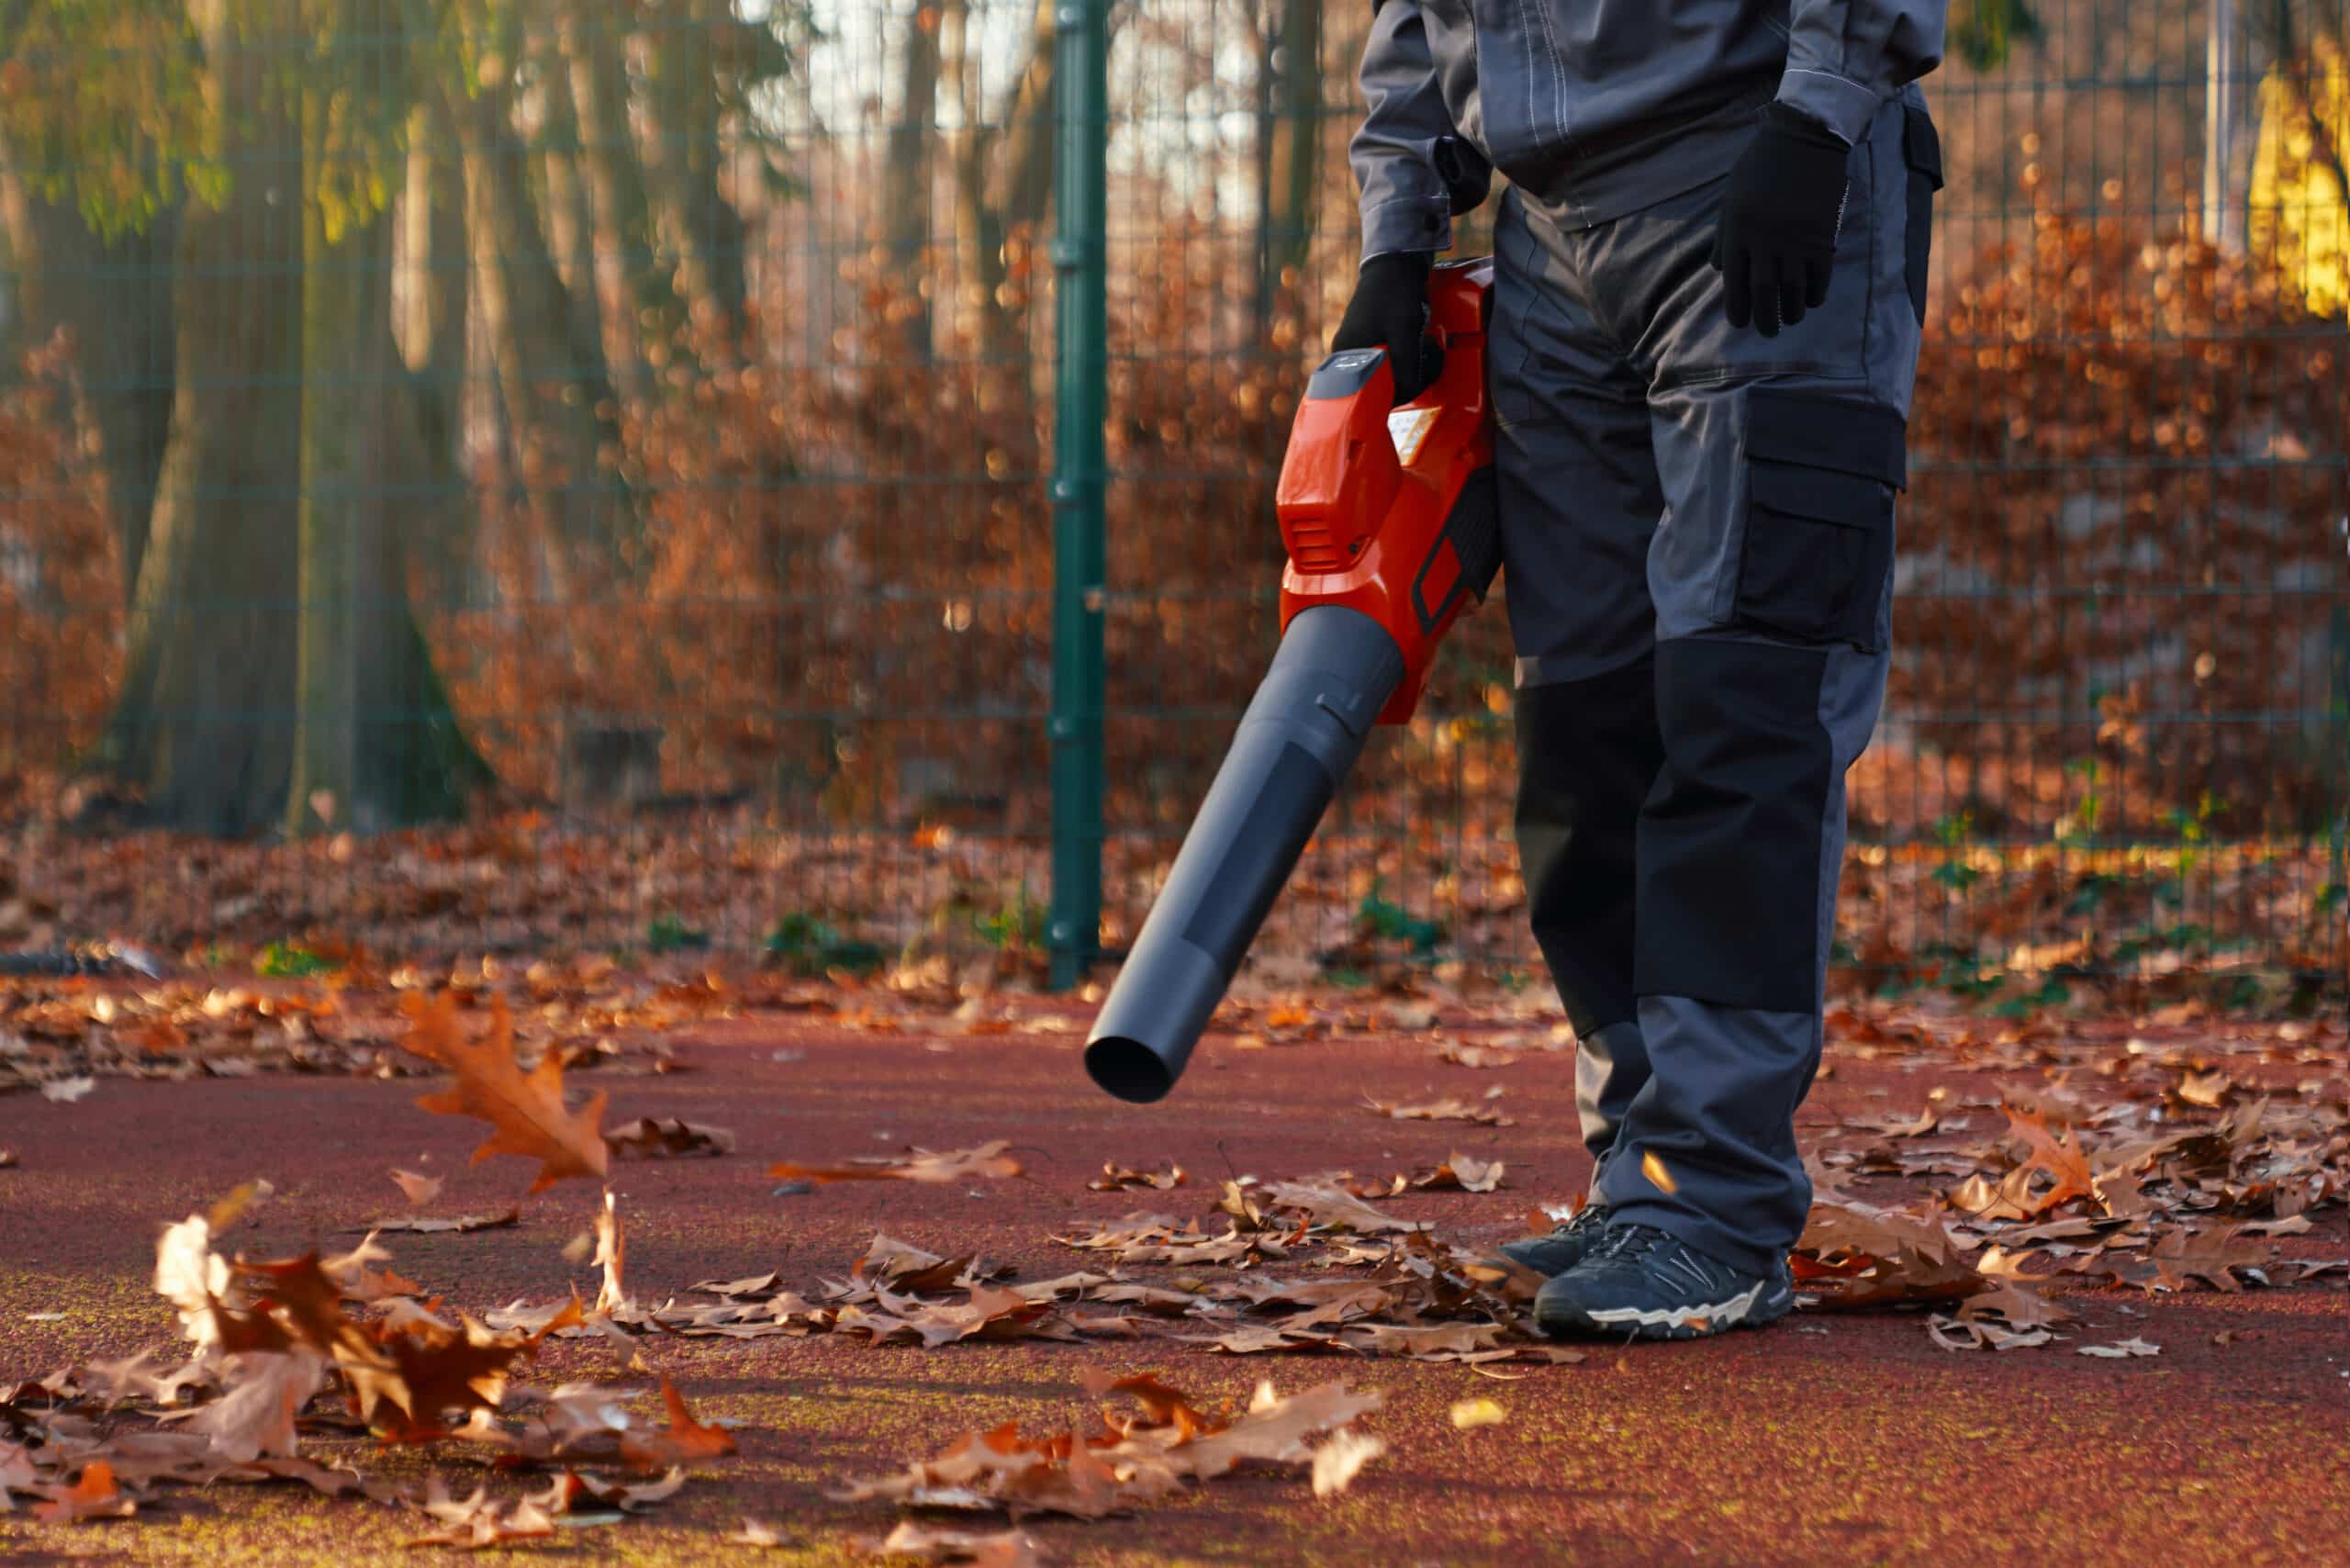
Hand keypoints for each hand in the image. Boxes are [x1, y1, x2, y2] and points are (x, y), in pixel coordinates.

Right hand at [1332, 250, 1435, 403]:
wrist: (1397, 261)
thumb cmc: (1394, 293)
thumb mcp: (1402, 333)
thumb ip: (1405, 366)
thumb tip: (1408, 392)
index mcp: (1345, 355)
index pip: (1367, 392)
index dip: (1394, 393)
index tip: (1416, 383)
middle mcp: (1347, 352)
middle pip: (1378, 382)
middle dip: (1405, 378)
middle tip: (1426, 362)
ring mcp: (1358, 343)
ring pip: (1386, 370)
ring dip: (1408, 366)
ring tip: (1425, 349)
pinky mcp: (1370, 335)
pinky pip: (1389, 356)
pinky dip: (1406, 355)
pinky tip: (1418, 343)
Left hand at [1712, 103, 1853, 336]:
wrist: (1805, 138)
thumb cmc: (1761, 166)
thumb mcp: (1732, 197)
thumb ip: (1726, 235)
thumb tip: (1723, 271)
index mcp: (1738, 230)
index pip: (1734, 282)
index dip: (1737, 308)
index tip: (1740, 323)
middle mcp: (1764, 239)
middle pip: (1763, 292)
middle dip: (1764, 318)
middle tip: (1768, 332)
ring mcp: (1795, 238)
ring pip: (1793, 289)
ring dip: (1792, 311)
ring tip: (1790, 320)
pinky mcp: (1822, 235)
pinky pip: (1819, 276)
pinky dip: (1815, 294)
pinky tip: (1811, 302)